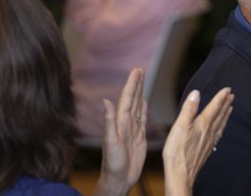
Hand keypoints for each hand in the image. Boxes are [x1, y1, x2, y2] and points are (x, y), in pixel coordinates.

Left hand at [96, 68, 147, 195]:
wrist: (118, 181)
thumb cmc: (113, 164)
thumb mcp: (111, 143)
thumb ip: (109, 122)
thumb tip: (106, 101)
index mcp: (120, 122)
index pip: (127, 99)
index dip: (132, 84)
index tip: (137, 71)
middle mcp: (125, 123)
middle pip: (132, 99)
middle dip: (136, 84)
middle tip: (139, 70)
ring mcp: (132, 130)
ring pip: (137, 106)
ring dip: (140, 93)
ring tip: (142, 81)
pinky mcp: (138, 137)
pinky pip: (142, 119)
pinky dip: (144, 109)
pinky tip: (144, 103)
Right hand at [163, 88, 233, 195]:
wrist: (181, 175)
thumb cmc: (177, 152)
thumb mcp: (180, 126)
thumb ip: (189, 109)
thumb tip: (196, 93)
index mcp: (203, 124)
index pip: (214, 107)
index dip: (221, 97)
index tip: (227, 89)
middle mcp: (209, 131)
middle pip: (220, 114)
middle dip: (226, 104)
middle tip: (232, 95)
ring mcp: (210, 141)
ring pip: (221, 124)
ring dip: (226, 114)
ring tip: (230, 108)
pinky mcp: (207, 149)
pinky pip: (218, 134)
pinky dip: (222, 127)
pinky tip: (221, 129)